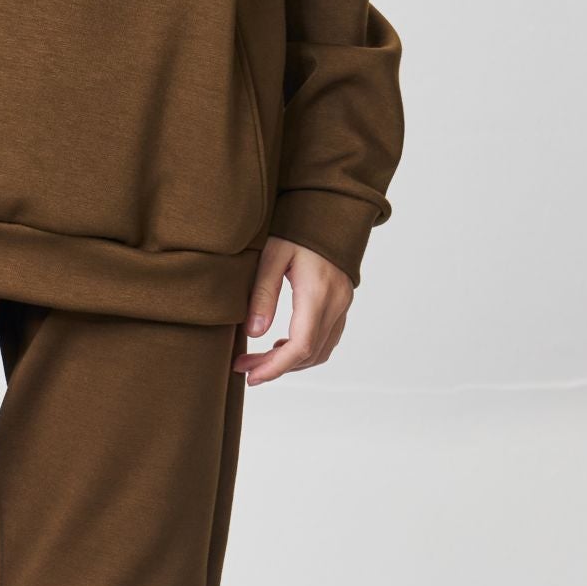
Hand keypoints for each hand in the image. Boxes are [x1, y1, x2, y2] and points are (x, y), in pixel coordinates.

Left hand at [234, 237, 352, 385]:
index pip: (300, 346)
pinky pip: (327, 339)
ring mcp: (343, 305)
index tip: (250, 375)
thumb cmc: (297, 228)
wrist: (329, 210)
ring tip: (258, 360)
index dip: (275, 368)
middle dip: (275, 367)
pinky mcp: (342, 303)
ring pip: (321, 351)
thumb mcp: (272, 255)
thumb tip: (254, 333)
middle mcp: (336, 303)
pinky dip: (305, 350)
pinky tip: (282, 344)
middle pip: (309, 354)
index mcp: (317, 293)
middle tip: (244, 367)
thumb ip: (263, 294)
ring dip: (290, 362)